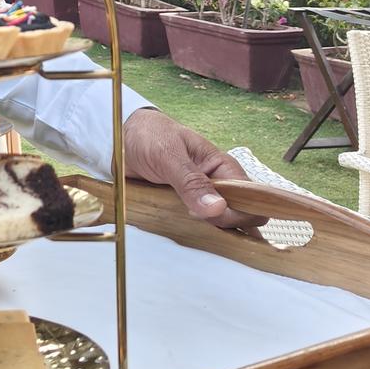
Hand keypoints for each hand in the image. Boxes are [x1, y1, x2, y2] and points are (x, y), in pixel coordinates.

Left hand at [121, 108, 258, 229]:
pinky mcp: (182, 210)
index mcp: (223, 167)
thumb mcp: (168, 154)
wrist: (119, 138)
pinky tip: (177, 231)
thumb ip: (191, 181)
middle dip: (221, 226)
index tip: (211, 215)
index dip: (239, 213)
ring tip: (182, 222)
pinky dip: (188, 233)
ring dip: (204, 232)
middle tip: (190, 215)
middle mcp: (217, 186)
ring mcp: (199, 200)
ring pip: (217, 227)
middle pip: (237, 218)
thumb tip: (218, 208)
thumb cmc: (149, 136)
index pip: (250, 199)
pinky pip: (194, 228)